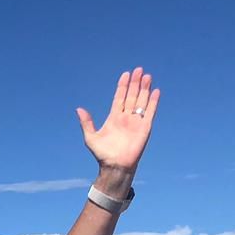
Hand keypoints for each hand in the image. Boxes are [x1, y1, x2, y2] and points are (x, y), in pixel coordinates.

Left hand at [77, 68, 158, 185]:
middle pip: (132, 96)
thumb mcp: (91, 137)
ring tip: (147, 76)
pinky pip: (150, 112)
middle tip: (139, 69)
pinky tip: (156, 91)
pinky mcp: (145, 127)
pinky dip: (153, 102)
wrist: (115, 165)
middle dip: (135, 83)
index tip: (126, 74)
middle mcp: (126, 117)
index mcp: (114, 117)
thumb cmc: (102, 154)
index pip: (119, 97)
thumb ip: (87, 122)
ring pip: (141, 101)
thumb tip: (79, 109)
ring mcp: (136, 121)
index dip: (123, 86)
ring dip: (145, 89)